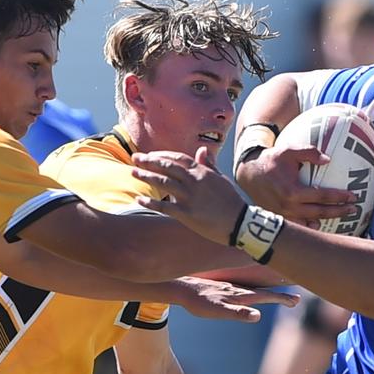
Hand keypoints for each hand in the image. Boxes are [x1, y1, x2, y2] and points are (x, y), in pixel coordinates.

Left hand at [132, 147, 247, 243]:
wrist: (240, 223)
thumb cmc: (231, 201)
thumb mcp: (221, 179)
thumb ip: (209, 165)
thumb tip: (202, 150)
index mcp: (203, 172)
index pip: (178, 158)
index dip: (162, 155)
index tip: (150, 155)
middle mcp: (194, 181)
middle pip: (167, 166)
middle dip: (149, 161)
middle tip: (135, 158)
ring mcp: (190, 197)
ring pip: (163, 182)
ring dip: (146, 176)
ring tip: (133, 172)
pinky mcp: (187, 214)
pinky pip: (164, 206)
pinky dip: (150, 202)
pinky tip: (139, 199)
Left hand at [173, 276, 298, 322]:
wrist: (181, 289)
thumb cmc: (199, 303)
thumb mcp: (217, 311)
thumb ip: (237, 313)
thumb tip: (257, 315)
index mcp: (240, 295)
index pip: (266, 296)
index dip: (281, 298)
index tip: (296, 300)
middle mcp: (239, 289)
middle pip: (264, 292)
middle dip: (280, 296)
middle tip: (296, 300)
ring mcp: (232, 288)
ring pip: (255, 289)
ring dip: (269, 292)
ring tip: (280, 296)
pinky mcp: (224, 288)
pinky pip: (245, 288)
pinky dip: (255, 290)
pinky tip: (252, 293)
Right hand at [236, 146, 356, 227]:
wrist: (249, 175)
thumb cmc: (271, 160)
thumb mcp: (289, 151)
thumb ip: (309, 152)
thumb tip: (328, 160)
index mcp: (293, 192)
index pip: (322, 196)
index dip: (339, 197)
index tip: (353, 196)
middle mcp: (289, 207)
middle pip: (320, 213)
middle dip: (339, 212)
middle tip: (354, 210)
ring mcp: (283, 215)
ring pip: (310, 223)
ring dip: (327, 221)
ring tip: (342, 219)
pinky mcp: (279, 218)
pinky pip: (299, 226)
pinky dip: (311, 227)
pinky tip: (320, 225)